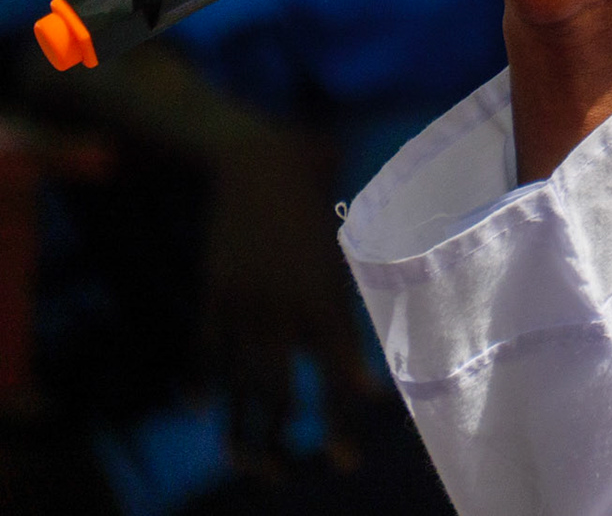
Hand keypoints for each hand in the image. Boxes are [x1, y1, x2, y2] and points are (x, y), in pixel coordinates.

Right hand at [204, 127, 366, 476]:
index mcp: (323, 294)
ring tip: (254, 463)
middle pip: (280, 395)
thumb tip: (390, 311)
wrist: (257, 158)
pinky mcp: (212, 295)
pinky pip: (204, 352)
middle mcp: (281, 310)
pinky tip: (204, 409)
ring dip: (243, 430)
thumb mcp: (342, 236)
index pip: (337, 370)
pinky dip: (202, 383)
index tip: (350, 453)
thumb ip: (354, 282)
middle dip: (289, 441)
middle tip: (299, 472)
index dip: (345, 415)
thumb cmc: (317, 188)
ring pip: (238, 385)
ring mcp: (241, 306)